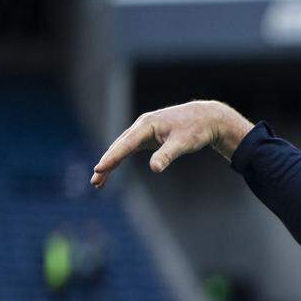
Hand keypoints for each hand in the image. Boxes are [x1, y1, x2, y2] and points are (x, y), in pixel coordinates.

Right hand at [89, 100, 252, 188]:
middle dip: (106, 164)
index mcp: (147, 125)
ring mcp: (143, 130)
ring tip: (98, 182)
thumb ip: (167, 155)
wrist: (205, 118)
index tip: (99, 169)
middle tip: (94, 182)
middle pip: (119, 146)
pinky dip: (120, 158)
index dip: (112, 158)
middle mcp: (141, 126)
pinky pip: (129, 148)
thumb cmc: (195, 130)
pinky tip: (112, 169)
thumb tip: (154, 169)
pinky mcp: (148, 136)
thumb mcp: (183, 144)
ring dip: (110, 163)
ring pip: (122, 148)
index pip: (126, 144)